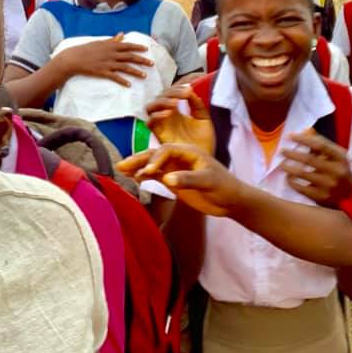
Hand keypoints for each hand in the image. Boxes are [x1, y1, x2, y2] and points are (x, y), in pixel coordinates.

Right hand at [55, 33, 152, 85]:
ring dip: (136, 72)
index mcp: (111, 45)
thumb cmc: (86, 49)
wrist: (73, 58)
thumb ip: (112, 40)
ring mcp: (107, 63)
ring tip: (144, 76)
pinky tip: (129, 85)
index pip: (128, 46)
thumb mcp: (100, 42)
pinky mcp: (103, 72)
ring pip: (125, 68)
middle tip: (151, 64)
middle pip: (130, 57)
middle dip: (142, 60)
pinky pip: (115, 77)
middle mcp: (111, 54)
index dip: (138, 48)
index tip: (147, 49)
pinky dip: (123, 81)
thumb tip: (122, 34)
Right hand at [117, 144, 241, 216]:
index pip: (167, 151)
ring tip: (121, 169)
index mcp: (189, 151)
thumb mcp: (208, 181)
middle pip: (155, 155)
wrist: (231, 201)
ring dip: (138, 166)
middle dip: (139, 159)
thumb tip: (166, 179)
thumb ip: (187, 179)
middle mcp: (179, 157)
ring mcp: (175, 168)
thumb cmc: (224, 186)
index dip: (157, 159)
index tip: (150, 171)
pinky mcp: (173, 180)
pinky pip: (155, 175)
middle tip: (122, 165)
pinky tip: (133, 177)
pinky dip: (144, 176)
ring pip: (152, 165)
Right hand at [146, 85, 213, 153]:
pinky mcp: (159, 136)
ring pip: (150, 107)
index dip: (177, 88)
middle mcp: (166, 117)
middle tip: (184, 94)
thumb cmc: (204, 142)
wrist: (205, 161)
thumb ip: (197, 105)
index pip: (170, 93)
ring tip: (176, 103)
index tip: (189, 89)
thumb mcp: (204, 119)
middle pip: (159, 97)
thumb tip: (190, 90)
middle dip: (170, 93)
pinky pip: (150, 123)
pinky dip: (157, 116)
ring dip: (162, 102)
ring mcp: (162, 126)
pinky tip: (169, 114)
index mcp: (176, 111)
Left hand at [280, 131, 351, 206]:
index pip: (320, 145)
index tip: (289, 136)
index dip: (303, 139)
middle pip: (309, 160)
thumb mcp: (335, 155)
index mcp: (341, 158)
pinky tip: (288, 177)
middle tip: (282, 150)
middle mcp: (337, 172)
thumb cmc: (338, 170)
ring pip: (302, 174)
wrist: (349, 196)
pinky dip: (291, 181)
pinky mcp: (321, 197)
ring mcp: (329, 186)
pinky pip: (300, 188)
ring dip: (288, 167)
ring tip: (282, 164)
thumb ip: (321, 143)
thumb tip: (304, 131)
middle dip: (292, 154)